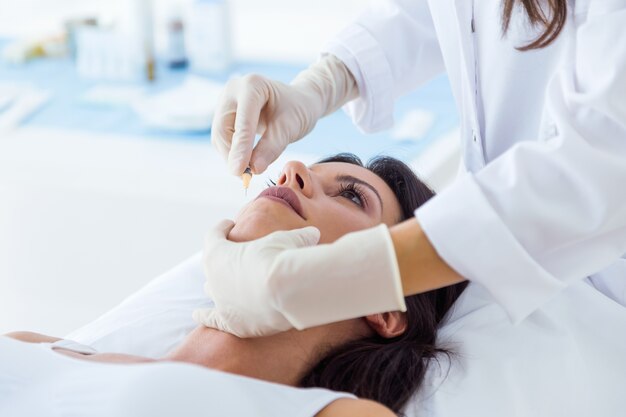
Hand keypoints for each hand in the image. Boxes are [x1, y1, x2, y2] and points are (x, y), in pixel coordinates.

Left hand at [194, 219, 321, 336]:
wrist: (286, 291)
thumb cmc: (282, 259)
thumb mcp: (288, 240)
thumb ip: (298, 237)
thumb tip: (313, 235)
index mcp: (218, 252)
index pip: (214, 234)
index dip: (222, 228)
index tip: (230, 225)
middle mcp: (212, 277)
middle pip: (212, 264)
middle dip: (222, 259)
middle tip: (236, 255)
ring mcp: (220, 301)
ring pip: (212, 290)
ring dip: (218, 285)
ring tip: (225, 282)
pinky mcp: (231, 322)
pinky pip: (211, 319)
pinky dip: (204, 316)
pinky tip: (197, 314)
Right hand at [211, 55, 357, 175]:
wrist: (298, 102)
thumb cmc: (298, 110)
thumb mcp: (290, 128)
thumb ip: (272, 147)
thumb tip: (253, 169)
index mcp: (252, 85)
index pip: (242, 122)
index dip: (240, 148)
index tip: (240, 171)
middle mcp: (233, 90)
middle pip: (222, 129)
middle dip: (233, 155)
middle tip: (246, 177)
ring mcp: (226, 102)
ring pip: (219, 136)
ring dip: (231, 157)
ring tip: (248, 172)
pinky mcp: (225, 114)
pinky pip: (223, 138)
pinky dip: (232, 153)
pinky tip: (245, 163)